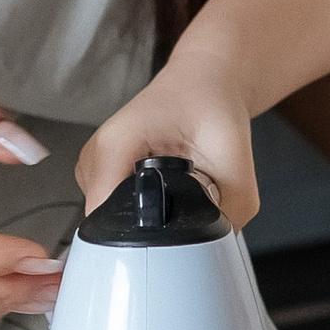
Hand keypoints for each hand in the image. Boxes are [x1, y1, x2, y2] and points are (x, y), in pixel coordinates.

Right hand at [76, 50, 259, 228]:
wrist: (203, 80)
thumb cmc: (209, 101)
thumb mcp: (234, 155)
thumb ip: (234, 206)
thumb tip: (222, 245)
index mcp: (116, 146)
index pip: (104, 221)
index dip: (134, 245)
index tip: (165, 250)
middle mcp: (96, 157)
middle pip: (108, 226)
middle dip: (148, 234)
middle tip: (184, 210)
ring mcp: (95, 166)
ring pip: (111, 220)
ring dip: (146, 220)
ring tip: (176, 191)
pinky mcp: (102, 173)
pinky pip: (114, 209)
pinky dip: (142, 208)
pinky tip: (164, 190)